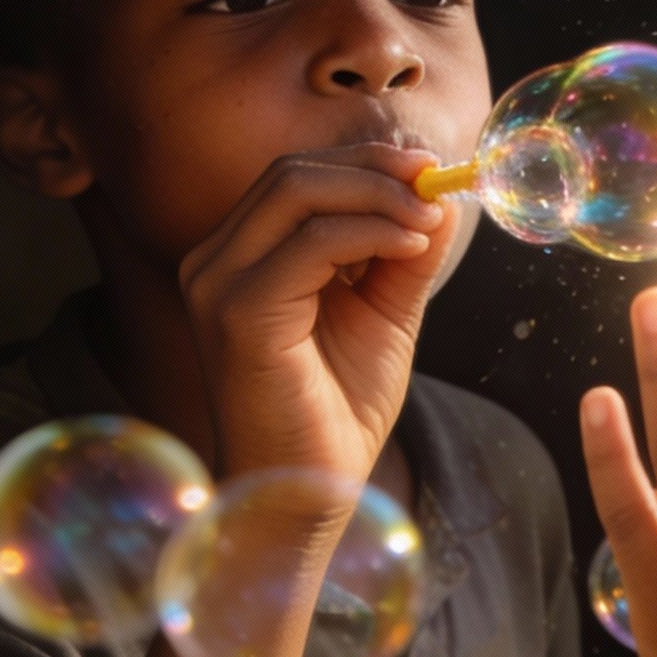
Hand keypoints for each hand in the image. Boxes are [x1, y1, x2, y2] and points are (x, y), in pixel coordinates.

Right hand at [179, 142, 459, 477]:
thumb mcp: (383, 314)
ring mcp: (218, 286)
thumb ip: (403, 255)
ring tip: (429, 220)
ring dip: (378, 194)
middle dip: (375, 169)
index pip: (297, 178)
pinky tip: (411, 247)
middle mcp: (216, 263)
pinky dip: (369, 232)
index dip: (367, 163)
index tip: (431, 170)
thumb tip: (440, 197)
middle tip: (437, 184)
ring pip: (296, 192)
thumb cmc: (338, 412)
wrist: (309, 494)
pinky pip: (309, 245)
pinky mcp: (238, 315)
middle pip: (293, 173)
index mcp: (241, 258)